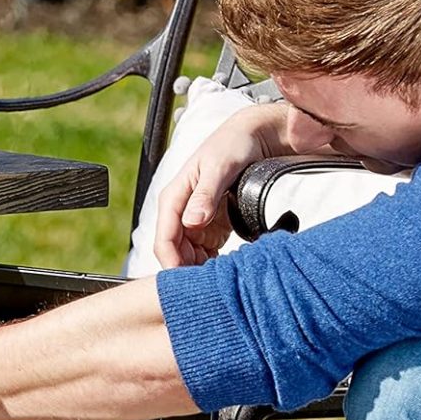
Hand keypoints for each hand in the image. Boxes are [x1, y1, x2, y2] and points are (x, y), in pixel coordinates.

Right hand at [152, 103, 293, 267]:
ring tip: (221, 276)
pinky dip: (214, 262)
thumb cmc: (234, 144)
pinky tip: (227, 266)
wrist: (256, 136)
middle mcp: (181, 211)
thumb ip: (205, 196)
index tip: (187, 280)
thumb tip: (191, 221)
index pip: (164, 239)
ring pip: (189, 255)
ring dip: (201, 268)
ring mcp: (196, 220)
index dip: (172, 262)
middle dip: (188, 268)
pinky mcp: (212, 226)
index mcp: (174, 198)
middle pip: (175, 252)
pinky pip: (206, 252)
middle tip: (210, 283)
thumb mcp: (220, 167)